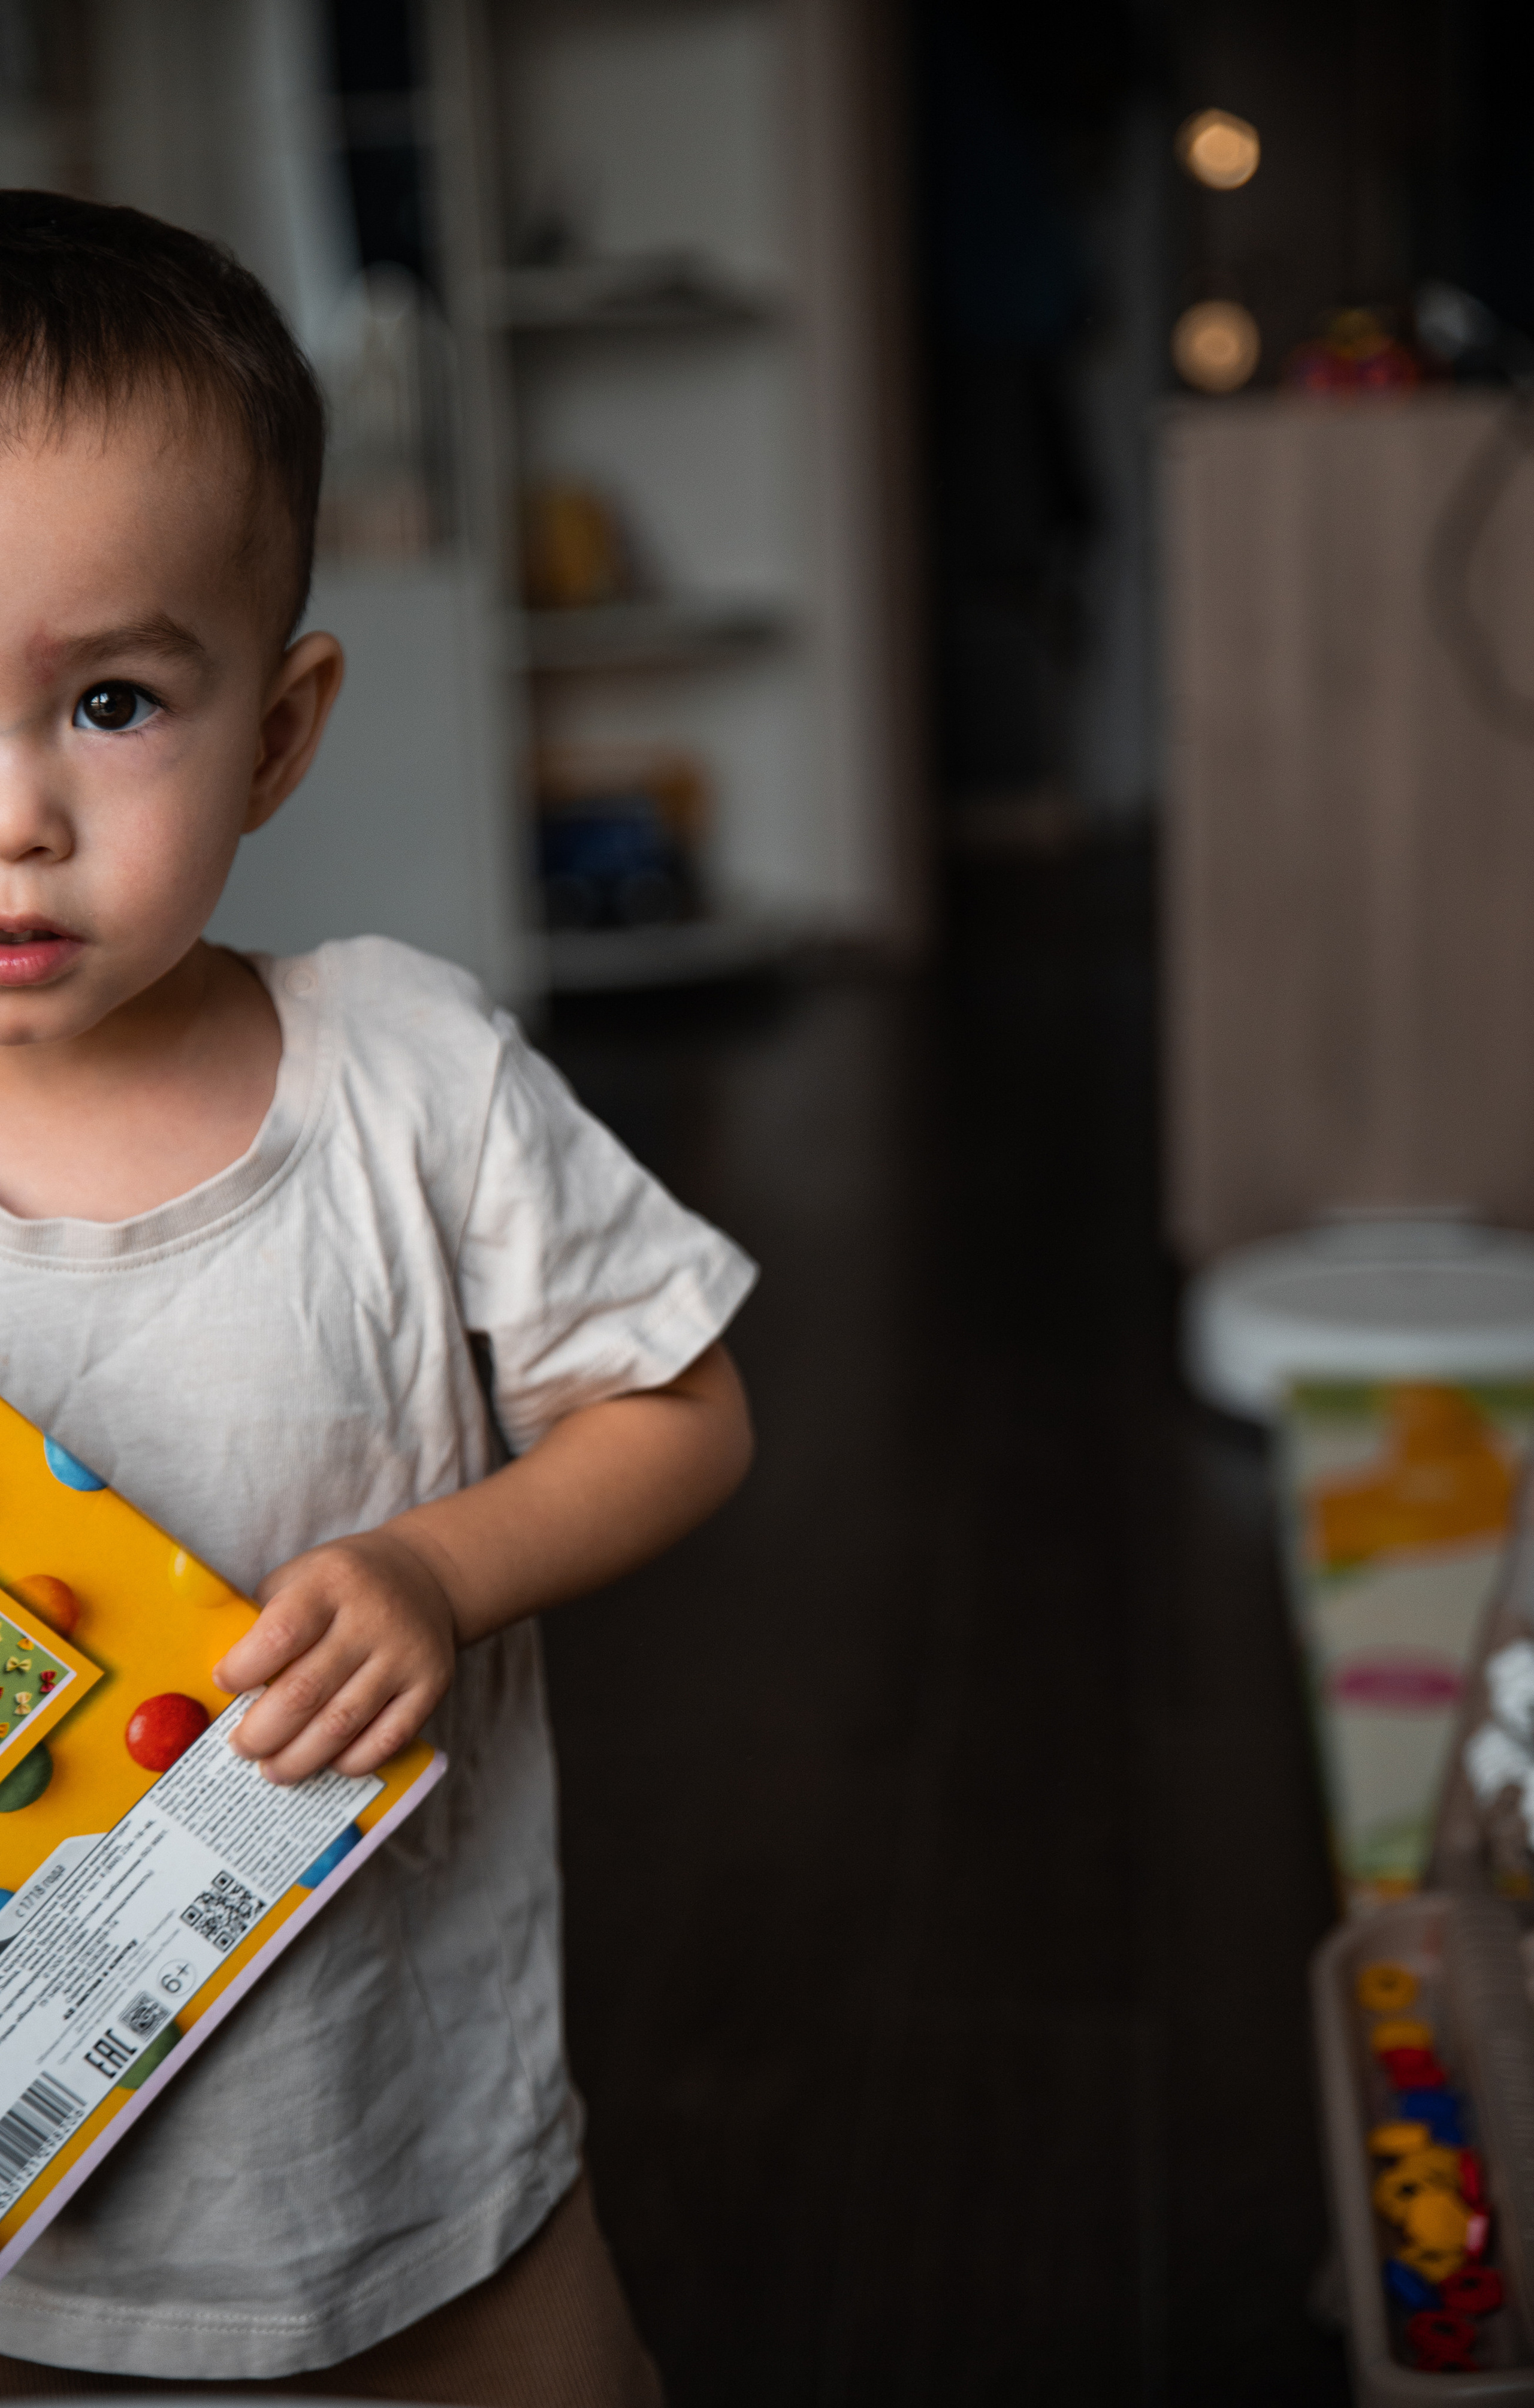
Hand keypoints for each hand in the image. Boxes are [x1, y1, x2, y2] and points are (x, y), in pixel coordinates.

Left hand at [212, 1529, 456, 1784]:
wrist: (425, 1577)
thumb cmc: (341, 1586)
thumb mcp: (300, 1577)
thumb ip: (262, 1621)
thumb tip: (219, 1688)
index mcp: (331, 1582)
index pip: (279, 1635)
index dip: (243, 1670)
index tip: (224, 1684)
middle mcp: (372, 1618)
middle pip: (305, 1692)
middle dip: (262, 1732)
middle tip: (241, 1746)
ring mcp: (405, 1654)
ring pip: (341, 1725)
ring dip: (297, 1759)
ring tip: (272, 1768)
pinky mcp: (431, 1685)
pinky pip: (385, 1740)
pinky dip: (348, 1762)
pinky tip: (325, 1762)